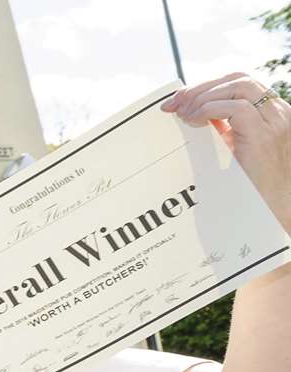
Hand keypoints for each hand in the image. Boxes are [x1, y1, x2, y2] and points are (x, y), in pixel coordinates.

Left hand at [164, 74, 290, 229]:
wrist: (275, 212)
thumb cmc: (254, 188)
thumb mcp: (238, 151)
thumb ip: (224, 132)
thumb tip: (192, 116)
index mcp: (273, 114)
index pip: (241, 84)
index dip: (208, 86)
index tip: (179, 100)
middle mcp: (279, 113)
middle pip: (239, 79)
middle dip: (201, 87)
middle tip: (173, 104)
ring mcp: (276, 122)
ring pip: (239, 86)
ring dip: (203, 96)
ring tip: (182, 115)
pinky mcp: (266, 136)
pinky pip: (236, 108)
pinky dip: (209, 109)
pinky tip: (193, 123)